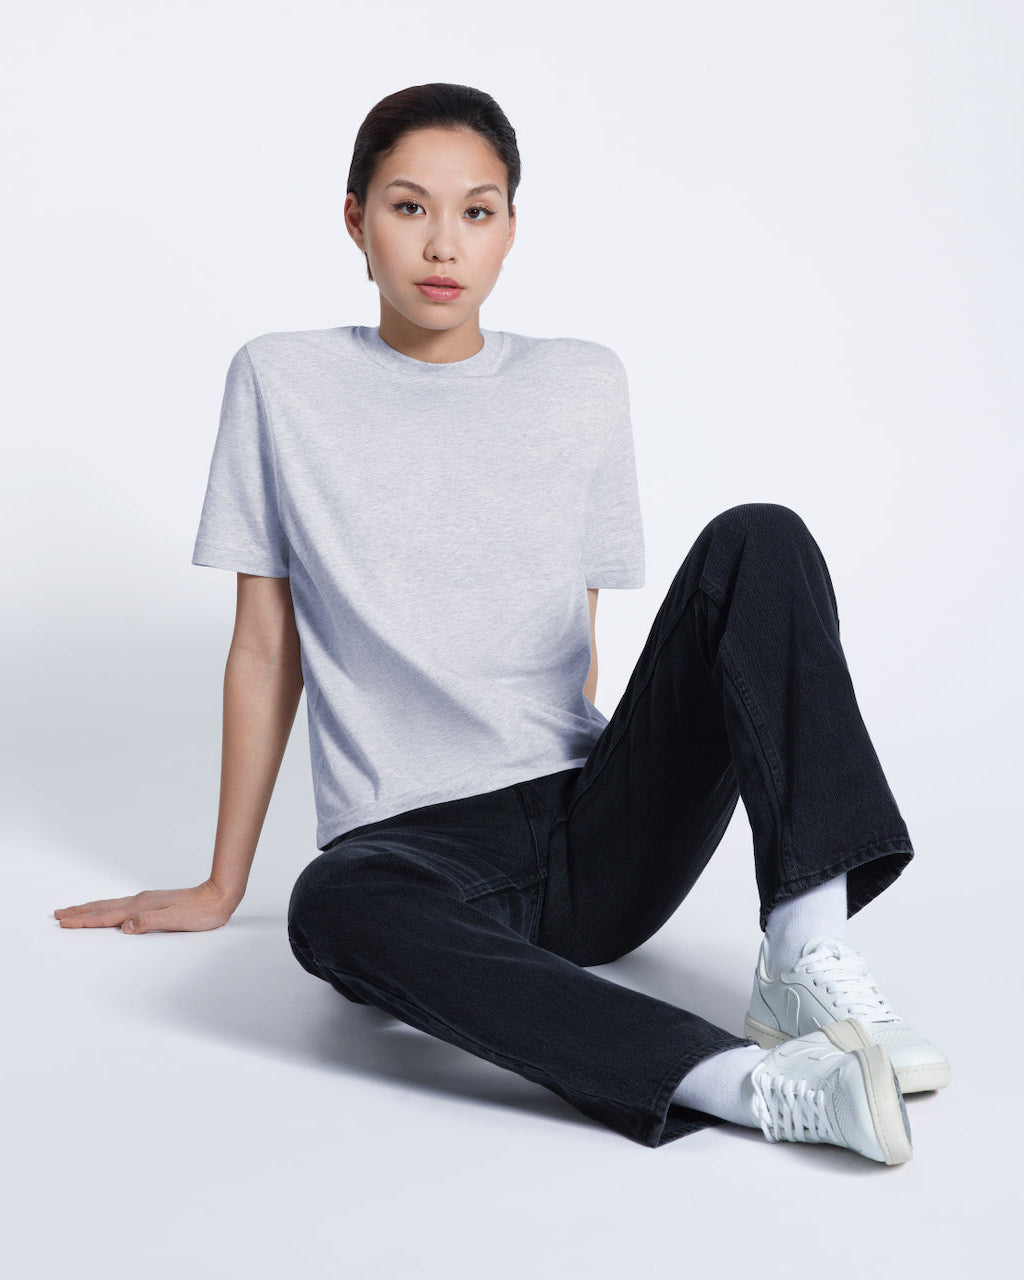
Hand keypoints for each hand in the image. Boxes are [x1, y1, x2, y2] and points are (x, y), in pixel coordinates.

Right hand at [53, 879, 238, 933]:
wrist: (219, 897)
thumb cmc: (200, 912)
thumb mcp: (176, 920)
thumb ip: (149, 922)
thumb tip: (125, 926)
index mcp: (142, 907)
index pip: (107, 916)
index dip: (84, 920)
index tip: (63, 921)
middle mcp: (140, 901)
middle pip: (103, 907)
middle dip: (80, 912)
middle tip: (57, 914)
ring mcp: (146, 900)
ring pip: (111, 905)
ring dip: (90, 909)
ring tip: (74, 910)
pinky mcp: (152, 902)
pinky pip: (121, 906)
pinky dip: (106, 908)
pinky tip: (108, 910)